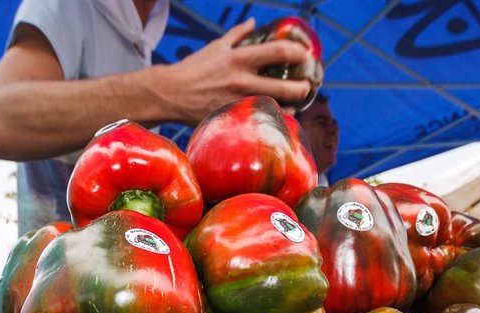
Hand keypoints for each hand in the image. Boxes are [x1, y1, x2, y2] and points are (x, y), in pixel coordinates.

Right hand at [154, 19, 312, 124]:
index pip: (279, 52)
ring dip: (292, 106)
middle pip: (285, 86)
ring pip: (277, 108)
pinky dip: (273, 118)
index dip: (299, 53)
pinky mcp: (233, 120)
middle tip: (308, 85)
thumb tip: (254, 23)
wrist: (170, 94)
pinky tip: (279, 115)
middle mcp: (242, 82)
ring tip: (297, 102)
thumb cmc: (194, 69)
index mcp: (239, 59)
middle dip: (303, 87)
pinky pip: (260, 121)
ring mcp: (239, 103)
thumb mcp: (216, 46)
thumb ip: (238, 34)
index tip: (306, 55)